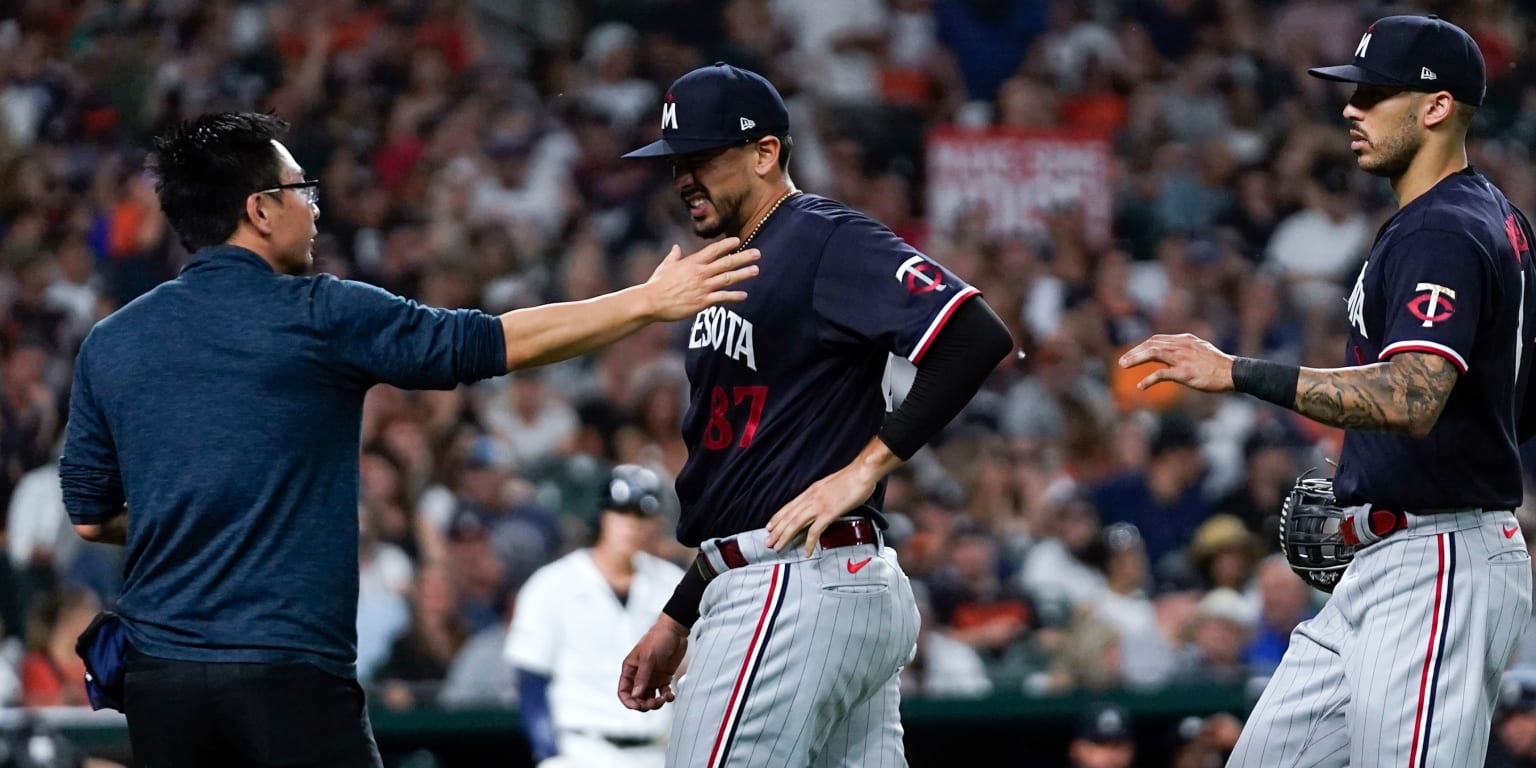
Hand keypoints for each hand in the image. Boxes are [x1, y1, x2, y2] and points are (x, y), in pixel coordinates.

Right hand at [619, 615, 688, 710]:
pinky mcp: (664, 677)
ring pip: (650, 698)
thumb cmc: (658, 638)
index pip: (623, 691)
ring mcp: (652, 677)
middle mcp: (639, 675)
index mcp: (630, 669)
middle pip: (637, 698)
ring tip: (665, 698)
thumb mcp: (648, 658)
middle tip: (655, 702)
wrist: (676, 630)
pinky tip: (671, 695)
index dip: (629, 701)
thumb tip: (635, 695)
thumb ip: (642, 677)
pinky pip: (663, 693)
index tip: (639, 706)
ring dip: (657, 703)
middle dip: (645, 704)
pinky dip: (667, 697)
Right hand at [644, 238, 759, 320]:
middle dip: (743, 257)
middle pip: (726, 263)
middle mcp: (700, 273)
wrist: (651, 301)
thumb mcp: (665, 266)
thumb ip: (673, 256)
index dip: (726, 245)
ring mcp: (702, 288)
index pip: (713, 250)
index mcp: (691, 262)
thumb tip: (676, 247)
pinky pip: (722, 298)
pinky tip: (744, 295)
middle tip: (757, 253)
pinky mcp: (702, 302)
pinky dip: (734, 296)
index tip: (737, 240)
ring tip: (756, 270)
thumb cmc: (656, 284)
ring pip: (727, 279)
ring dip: (743, 274)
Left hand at [765, 464, 878, 555]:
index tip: (770, 526)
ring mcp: (819, 505)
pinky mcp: (829, 512)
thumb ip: (822, 495)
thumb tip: (820, 503)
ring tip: (778, 547)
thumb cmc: (851, 478)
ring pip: (795, 523)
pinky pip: (815, 530)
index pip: (789, 506)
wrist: (862, 472)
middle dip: (777, 531)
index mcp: (811, 491)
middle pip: (789, 516)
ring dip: (785, 537)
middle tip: (767, 542)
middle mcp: (811, 497)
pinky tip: (806, 551)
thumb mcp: (830, 485)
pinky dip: (809, 542)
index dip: (778, 517)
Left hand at [1118, 333, 1234, 391]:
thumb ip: (1185, 348)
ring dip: (1136, 359)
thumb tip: (1172, 350)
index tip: (1131, 353)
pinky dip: (1149, 380)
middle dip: (1134, 351)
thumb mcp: (1200, 349)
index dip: (1142, 346)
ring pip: (1153, 353)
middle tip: (1121, 361)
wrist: (1233, 372)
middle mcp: (1182, 346)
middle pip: (1152, 344)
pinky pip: (1162, 374)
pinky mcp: (1185, 373)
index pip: (1157, 339)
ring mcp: (1183, 358)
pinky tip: (1140, 386)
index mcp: (1185, 340)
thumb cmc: (1218, 364)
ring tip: (1123, 365)